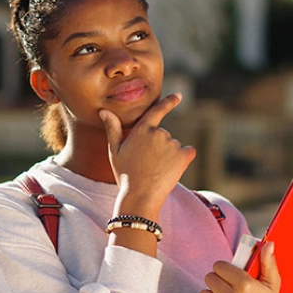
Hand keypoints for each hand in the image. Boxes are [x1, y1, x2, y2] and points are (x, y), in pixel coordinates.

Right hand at [99, 93, 195, 219]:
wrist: (140, 196)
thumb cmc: (125, 176)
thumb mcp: (115, 152)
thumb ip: (113, 129)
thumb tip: (104, 111)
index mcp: (142, 130)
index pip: (157, 111)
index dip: (168, 102)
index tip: (178, 96)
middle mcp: (158, 133)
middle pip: (164, 136)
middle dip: (159, 148)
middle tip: (148, 165)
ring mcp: (172, 143)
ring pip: (174, 146)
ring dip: (169, 156)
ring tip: (156, 171)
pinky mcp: (184, 155)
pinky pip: (188, 153)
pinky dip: (183, 160)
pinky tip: (172, 171)